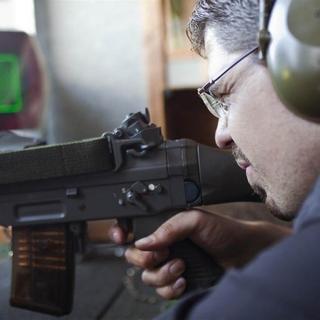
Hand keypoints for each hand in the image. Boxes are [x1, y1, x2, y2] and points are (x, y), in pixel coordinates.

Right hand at [109, 209, 290, 298]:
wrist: (244, 254)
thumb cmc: (223, 231)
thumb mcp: (196, 220)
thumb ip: (170, 227)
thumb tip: (144, 241)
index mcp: (164, 228)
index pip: (134, 229)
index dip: (121, 233)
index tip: (120, 237)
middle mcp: (164, 246)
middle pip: (134, 256)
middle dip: (144, 259)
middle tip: (163, 255)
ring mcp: (169, 265)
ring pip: (147, 276)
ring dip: (161, 274)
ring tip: (181, 267)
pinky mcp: (177, 283)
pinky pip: (161, 291)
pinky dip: (169, 288)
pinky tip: (183, 281)